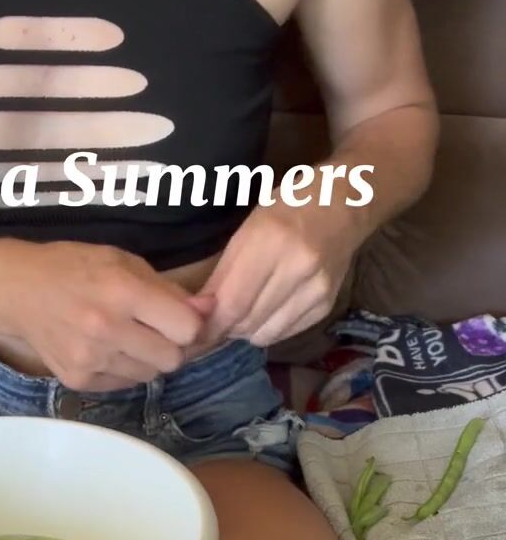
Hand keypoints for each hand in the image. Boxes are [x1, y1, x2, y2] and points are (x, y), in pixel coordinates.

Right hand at [0, 239, 206, 390]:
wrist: (16, 291)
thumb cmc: (74, 268)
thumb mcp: (122, 261)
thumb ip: (167, 289)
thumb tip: (209, 310)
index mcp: (123, 291)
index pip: (186, 329)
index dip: (190, 324)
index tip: (179, 318)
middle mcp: (108, 329)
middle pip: (172, 359)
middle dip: (171, 346)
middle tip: (154, 330)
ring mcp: (91, 359)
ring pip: (150, 375)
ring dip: (147, 359)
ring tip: (126, 337)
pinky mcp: (79, 380)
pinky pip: (124, 384)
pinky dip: (123, 369)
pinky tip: (106, 348)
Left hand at [198, 202, 356, 348]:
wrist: (345, 205)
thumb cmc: (287, 208)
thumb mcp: (248, 230)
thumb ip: (223, 274)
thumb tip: (198, 313)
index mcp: (271, 241)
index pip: (232, 303)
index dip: (209, 324)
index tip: (195, 329)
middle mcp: (298, 268)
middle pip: (247, 322)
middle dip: (225, 326)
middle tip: (217, 317)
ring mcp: (317, 290)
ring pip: (265, 334)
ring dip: (247, 330)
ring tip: (244, 311)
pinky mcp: (327, 305)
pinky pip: (285, 333)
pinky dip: (269, 328)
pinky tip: (268, 309)